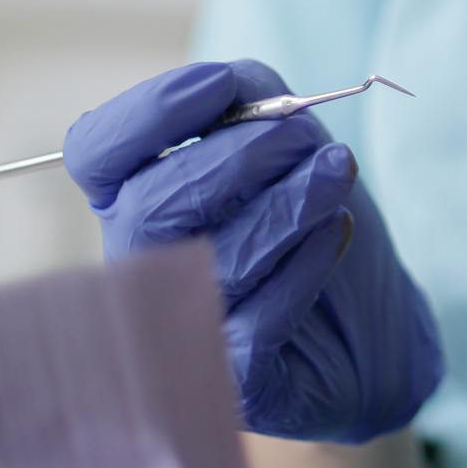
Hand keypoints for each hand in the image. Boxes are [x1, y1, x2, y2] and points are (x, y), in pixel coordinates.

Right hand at [64, 61, 442, 443]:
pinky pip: (260, 319)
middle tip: (306, 136)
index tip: (222, 84)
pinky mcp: (234, 383)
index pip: (94, 154)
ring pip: (213, 261)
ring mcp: (181, 331)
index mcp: (134, 200)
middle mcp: (141, 266)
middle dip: (241, 155)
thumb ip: (252, 97)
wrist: (372, 328)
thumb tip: (229, 87)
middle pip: (152, 205)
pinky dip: (305, 262)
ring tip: (336, 171)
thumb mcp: (287, 141)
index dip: (148, 113)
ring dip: (287, 203)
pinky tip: (336, 230)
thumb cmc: (309, 222)